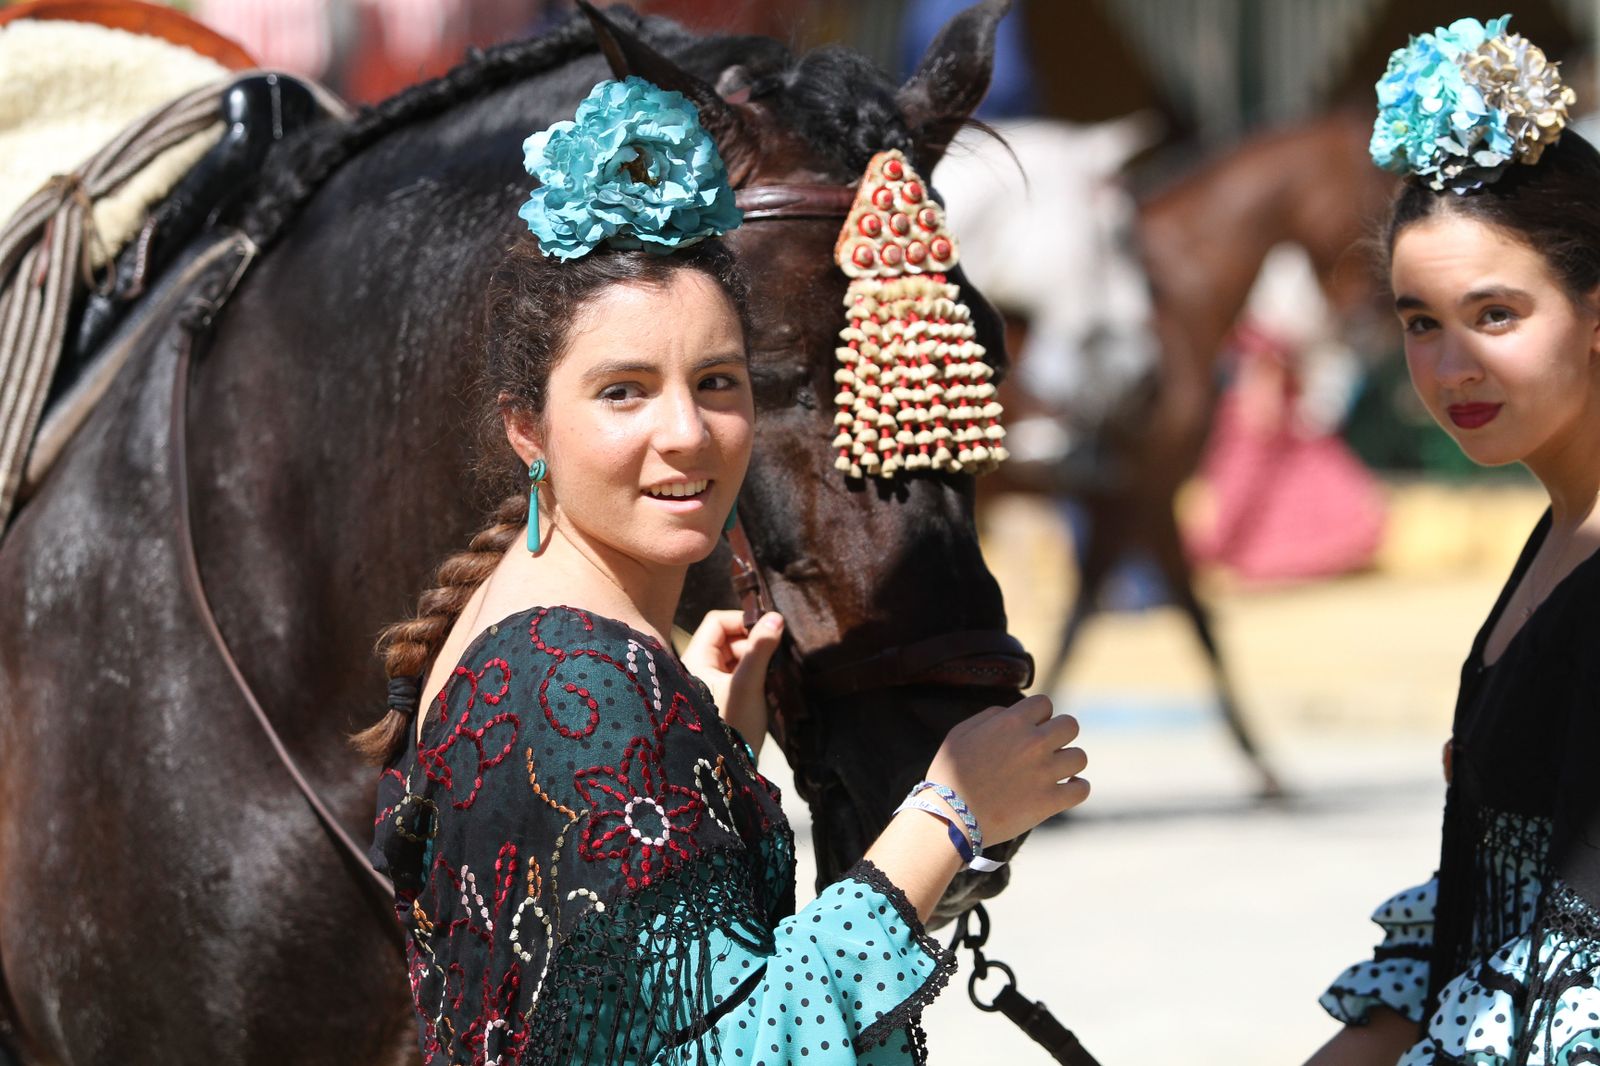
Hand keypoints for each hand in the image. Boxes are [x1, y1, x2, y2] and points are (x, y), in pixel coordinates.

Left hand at [681, 610, 783, 756]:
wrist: (730, 773)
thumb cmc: (733, 727)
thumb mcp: (747, 685)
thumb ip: (760, 649)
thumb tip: (776, 616)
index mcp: (695, 660)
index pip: (717, 622)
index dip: (742, 620)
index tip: (768, 629)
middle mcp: (700, 669)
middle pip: (728, 637)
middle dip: (753, 640)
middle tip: (775, 651)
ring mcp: (713, 685)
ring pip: (737, 656)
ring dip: (757, 656)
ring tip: (776, 667)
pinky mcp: (727, 699)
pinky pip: (741, 673)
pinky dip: (757, 672)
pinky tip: (772, 681)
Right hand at [922, 694, 1088, 845]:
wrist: (950, 816)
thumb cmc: (949, 774)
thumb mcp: (960, 733)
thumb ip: (990, 716)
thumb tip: (1012, 712)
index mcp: (1012, 722)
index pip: (1045, 704)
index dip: (1039, 715)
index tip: (1032, 728)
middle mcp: (1033, 743)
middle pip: (1071, 726)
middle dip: (1060, 734)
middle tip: (1047, 748)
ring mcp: (1045, 773)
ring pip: (1080, 757)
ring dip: (1069, 762)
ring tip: (1055, 770)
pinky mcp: (1050, 801)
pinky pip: (1082, 789)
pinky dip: (1077, 788)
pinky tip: (1066, 788)